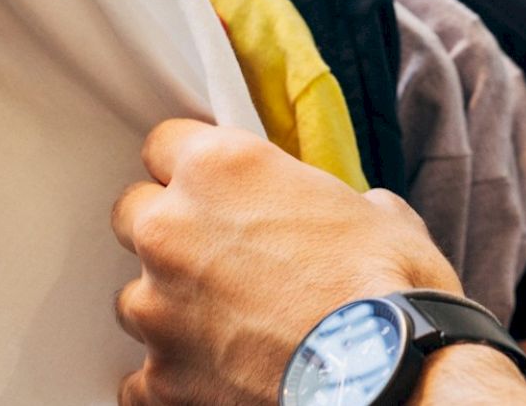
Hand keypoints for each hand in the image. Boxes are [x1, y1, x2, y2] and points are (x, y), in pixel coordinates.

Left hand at [111, 119, 461, 404]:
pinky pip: (143, 378)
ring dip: (173, 309)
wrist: (386, 379)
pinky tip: (221, 376)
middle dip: (172, 235)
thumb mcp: (384, 219)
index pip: (164, 145)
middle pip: (134, 215)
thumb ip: (342, 204)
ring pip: (136, 299)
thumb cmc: (391, 297)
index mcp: (223, 170)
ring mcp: (158, 309)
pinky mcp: (161, 379)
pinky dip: (176, 377)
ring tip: (233, 329)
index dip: (197, 171)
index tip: (218, 192)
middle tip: (226, 260)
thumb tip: (360, 214)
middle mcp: (174, 231)